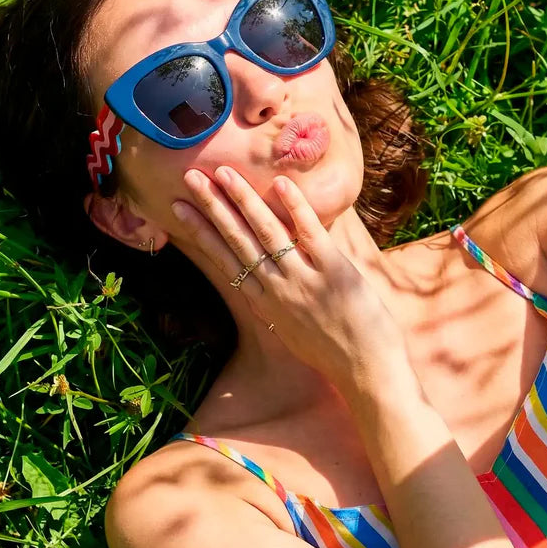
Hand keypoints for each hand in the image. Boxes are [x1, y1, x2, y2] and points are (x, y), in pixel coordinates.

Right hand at [171, 166, 409, 391]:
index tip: (179, 208)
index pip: (224, 258)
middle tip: (190, 177)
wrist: (367, 374)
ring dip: (242, 199)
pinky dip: (295, 207)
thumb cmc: (333, 353)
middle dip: (212, 206)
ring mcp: (302, 279)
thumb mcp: (292, 329)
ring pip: (265, 231)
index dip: (200, 231)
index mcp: (264, 302)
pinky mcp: (333, 271)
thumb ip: (277, 300)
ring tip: (223, 172)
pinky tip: (280, 184)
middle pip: (236, 239)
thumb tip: (268, 278)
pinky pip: (309, 233)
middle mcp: (276, 289)